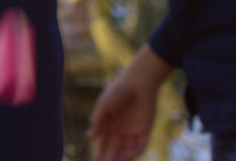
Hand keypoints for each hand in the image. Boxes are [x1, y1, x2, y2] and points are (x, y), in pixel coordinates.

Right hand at [88, 46, 171, 160]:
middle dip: (111, 158)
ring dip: (123, 158)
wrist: (138, 83)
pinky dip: (135, 151)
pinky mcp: (145, 130)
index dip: (99, 152)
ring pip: (128, 149)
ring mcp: (133, 131)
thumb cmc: (118, 92)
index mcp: (109, 124)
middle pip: (115, 149)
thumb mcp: (104, 105)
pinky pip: (141, 144)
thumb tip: (90, 137)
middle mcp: (120, 130)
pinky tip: (130, 156)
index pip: (103, 143)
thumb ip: (97, 120)